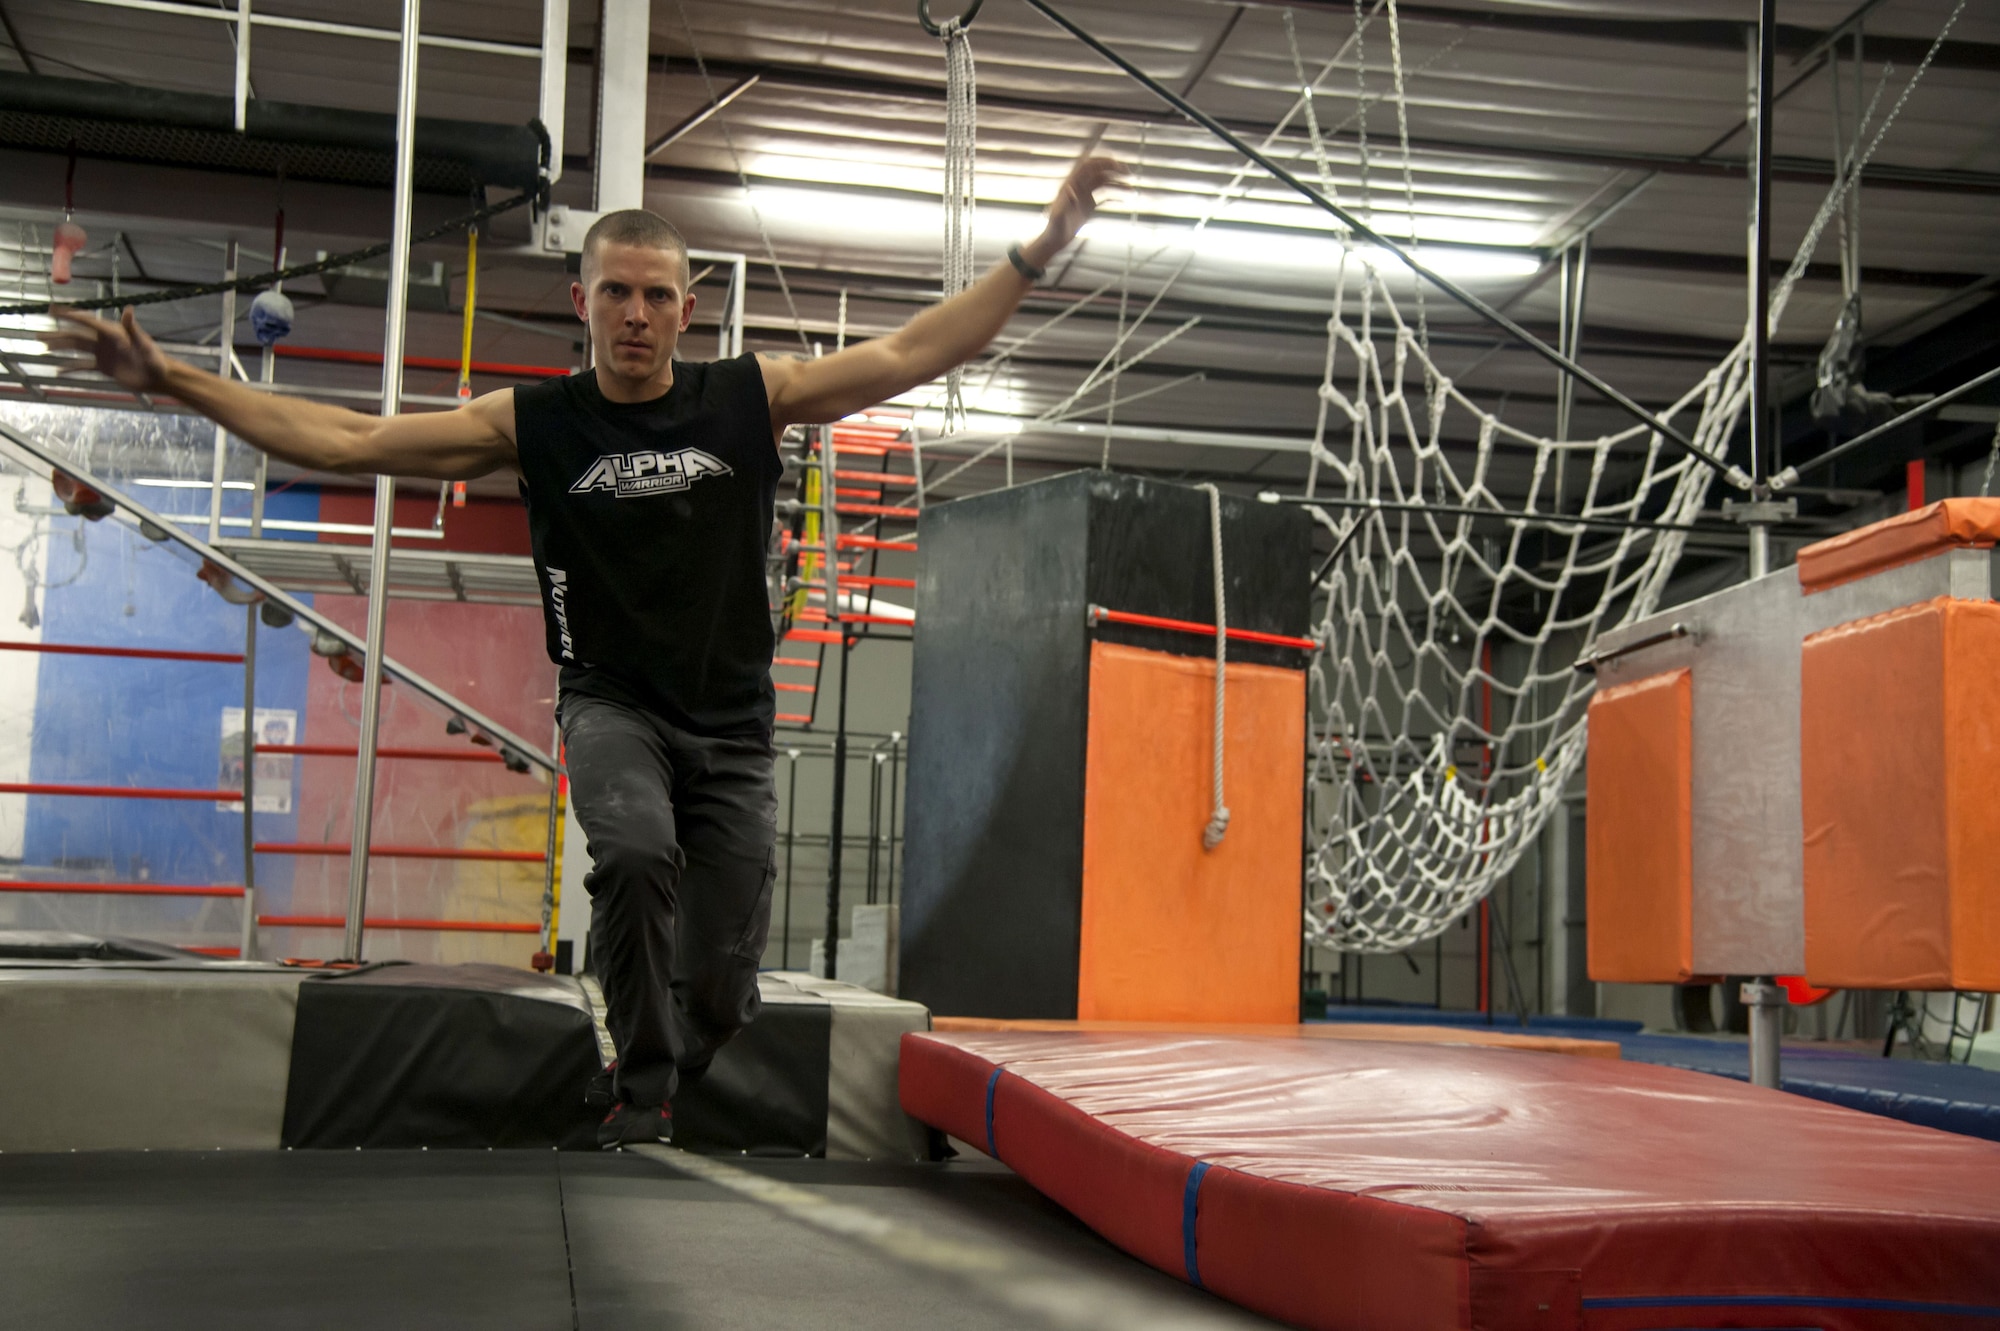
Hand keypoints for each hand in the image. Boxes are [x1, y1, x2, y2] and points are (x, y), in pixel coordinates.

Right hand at [43, 306, 173, 394]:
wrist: (159, 377)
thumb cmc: (155, 359)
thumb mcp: (144, 344)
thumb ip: (133, 328)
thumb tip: (128, 309)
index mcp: (111, 332)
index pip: (86, 321)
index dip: (69, 315)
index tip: (52, 310)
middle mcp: (104, 341)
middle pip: (75, 336)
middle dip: (57, 335)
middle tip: (38, 335)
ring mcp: (102, 354)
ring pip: (76, 349)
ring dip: (60, 348)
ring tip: (43, 347)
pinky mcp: (104, 367)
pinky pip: (83, 366)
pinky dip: (71, 368)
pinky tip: (58, 369)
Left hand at [1026, 154, 1124, 265]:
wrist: (1055, 240)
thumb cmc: (1054, 229)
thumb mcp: (1058, 217)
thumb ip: (1064, 203)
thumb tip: (1071, 189)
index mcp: (1071, 184)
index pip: (1087, 166)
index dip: (1101, 162)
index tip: (1116, 164)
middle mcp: (1078, 186)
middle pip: (1098, 171)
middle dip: (1113, 169)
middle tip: (1128, 173)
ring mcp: (1084, 195)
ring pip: (1104, 183)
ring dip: (1118, 183)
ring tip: (1132, 189)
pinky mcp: (1088, 204)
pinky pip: (1104, 196)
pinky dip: (1115, 195)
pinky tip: (1126, 199)